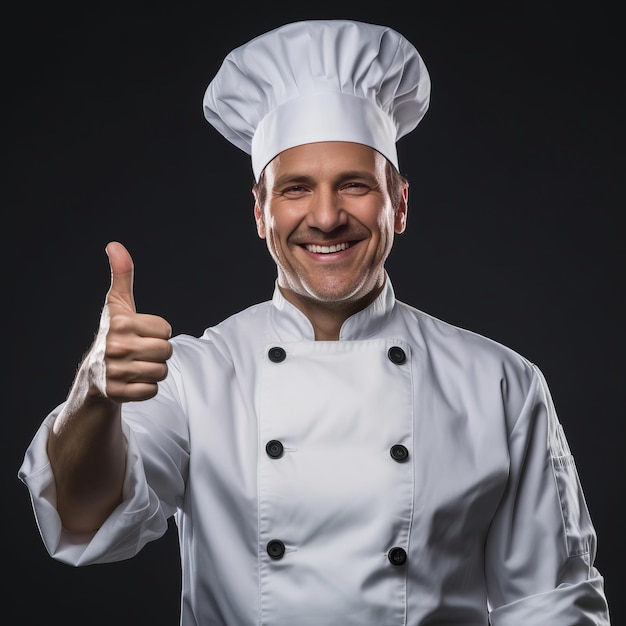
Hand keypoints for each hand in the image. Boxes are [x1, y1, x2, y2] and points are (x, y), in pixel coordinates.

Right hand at [93, 241, 172, 402]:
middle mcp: (115, 347)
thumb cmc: (114, 333)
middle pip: (167, 351)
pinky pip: (152, 391)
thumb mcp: (118, 304)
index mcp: (120, 324)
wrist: (93, 374)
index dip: (158, 332)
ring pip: (162, 372)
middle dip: (159, 353)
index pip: (166, 330)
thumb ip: (122, 275)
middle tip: (140, 352)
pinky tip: (132, 381)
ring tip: (136, 366)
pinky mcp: (117, 393)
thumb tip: (114, 245)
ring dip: (154, 371)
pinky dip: (146, 388)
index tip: (140, 334)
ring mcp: (115, 372)